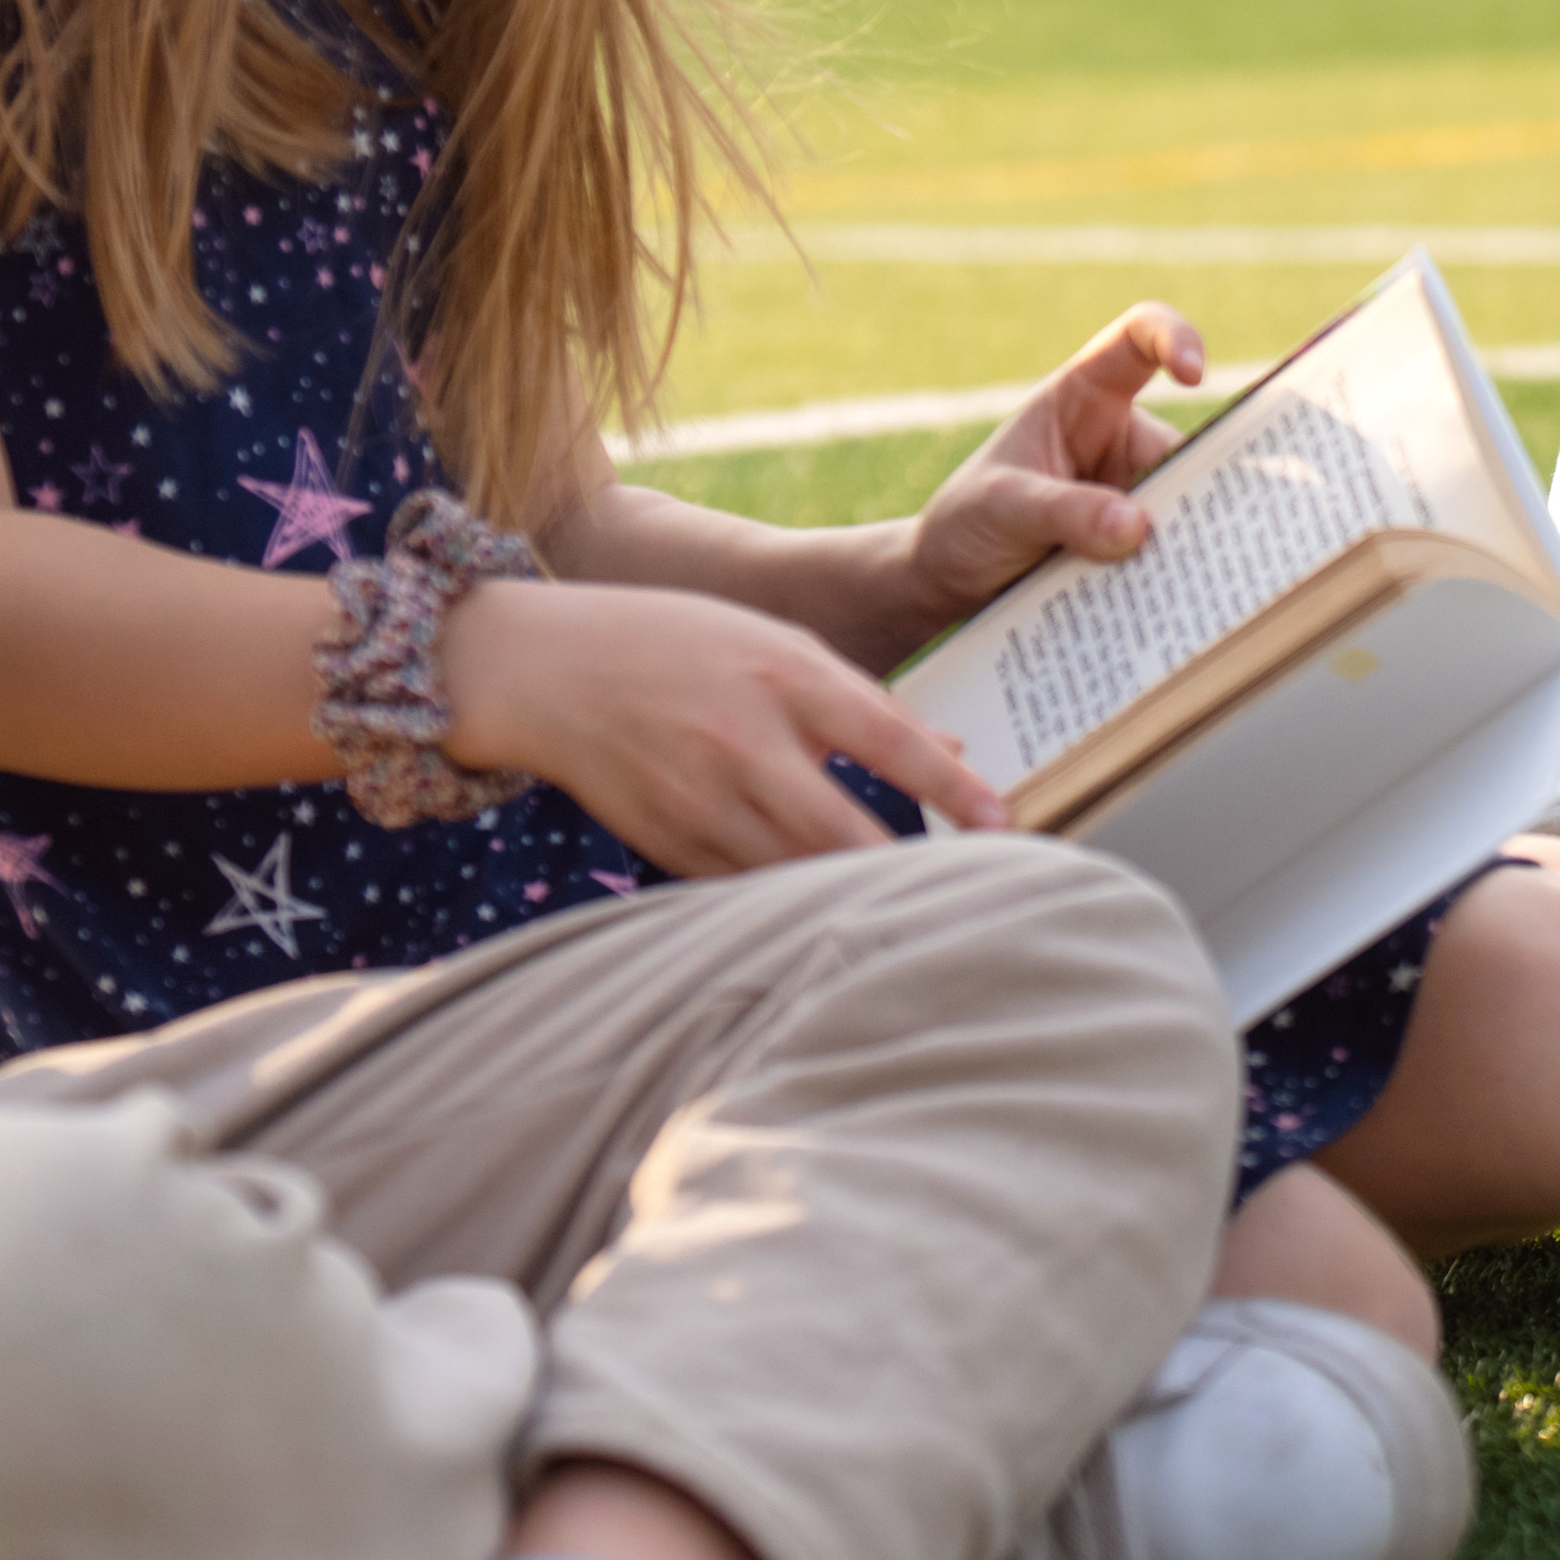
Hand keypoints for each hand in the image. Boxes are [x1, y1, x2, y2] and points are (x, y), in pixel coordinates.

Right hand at [440, 574, 1012, 870]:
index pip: (886, 738)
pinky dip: (794, 902)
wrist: (554, 670)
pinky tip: (834, 912)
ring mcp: (700, 802)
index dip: (951, 786)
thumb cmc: (684, 646)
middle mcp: (743, 742)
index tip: (1005, 823)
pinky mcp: (670, 847)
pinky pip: (748, 891)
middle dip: (911, 871)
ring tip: (918, 914)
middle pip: (843, 831)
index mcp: (783, 676)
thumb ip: (866, 703)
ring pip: (797, 875)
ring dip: (857, 897)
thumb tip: (958, 749)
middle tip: (972, 894)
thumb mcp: (779, 646)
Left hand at [893, 304, 1205, 637]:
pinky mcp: (1136, 538)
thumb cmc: (966, 520)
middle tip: (1190, 533)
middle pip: (1181, 445)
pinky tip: (1163, 599)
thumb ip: (1066, 512)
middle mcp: (1118, 436)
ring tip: (1163, 580)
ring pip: (1185, 504)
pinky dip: (1171, 570)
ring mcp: (1132, 489)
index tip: (1195, 373)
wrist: (950, 581)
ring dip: (1182, 540)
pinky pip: (1171, 547)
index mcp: (1082, 396)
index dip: (1175, 338)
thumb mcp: (1003, 507)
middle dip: (1194, 485)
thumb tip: (1138, 527)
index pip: (1139, 338)